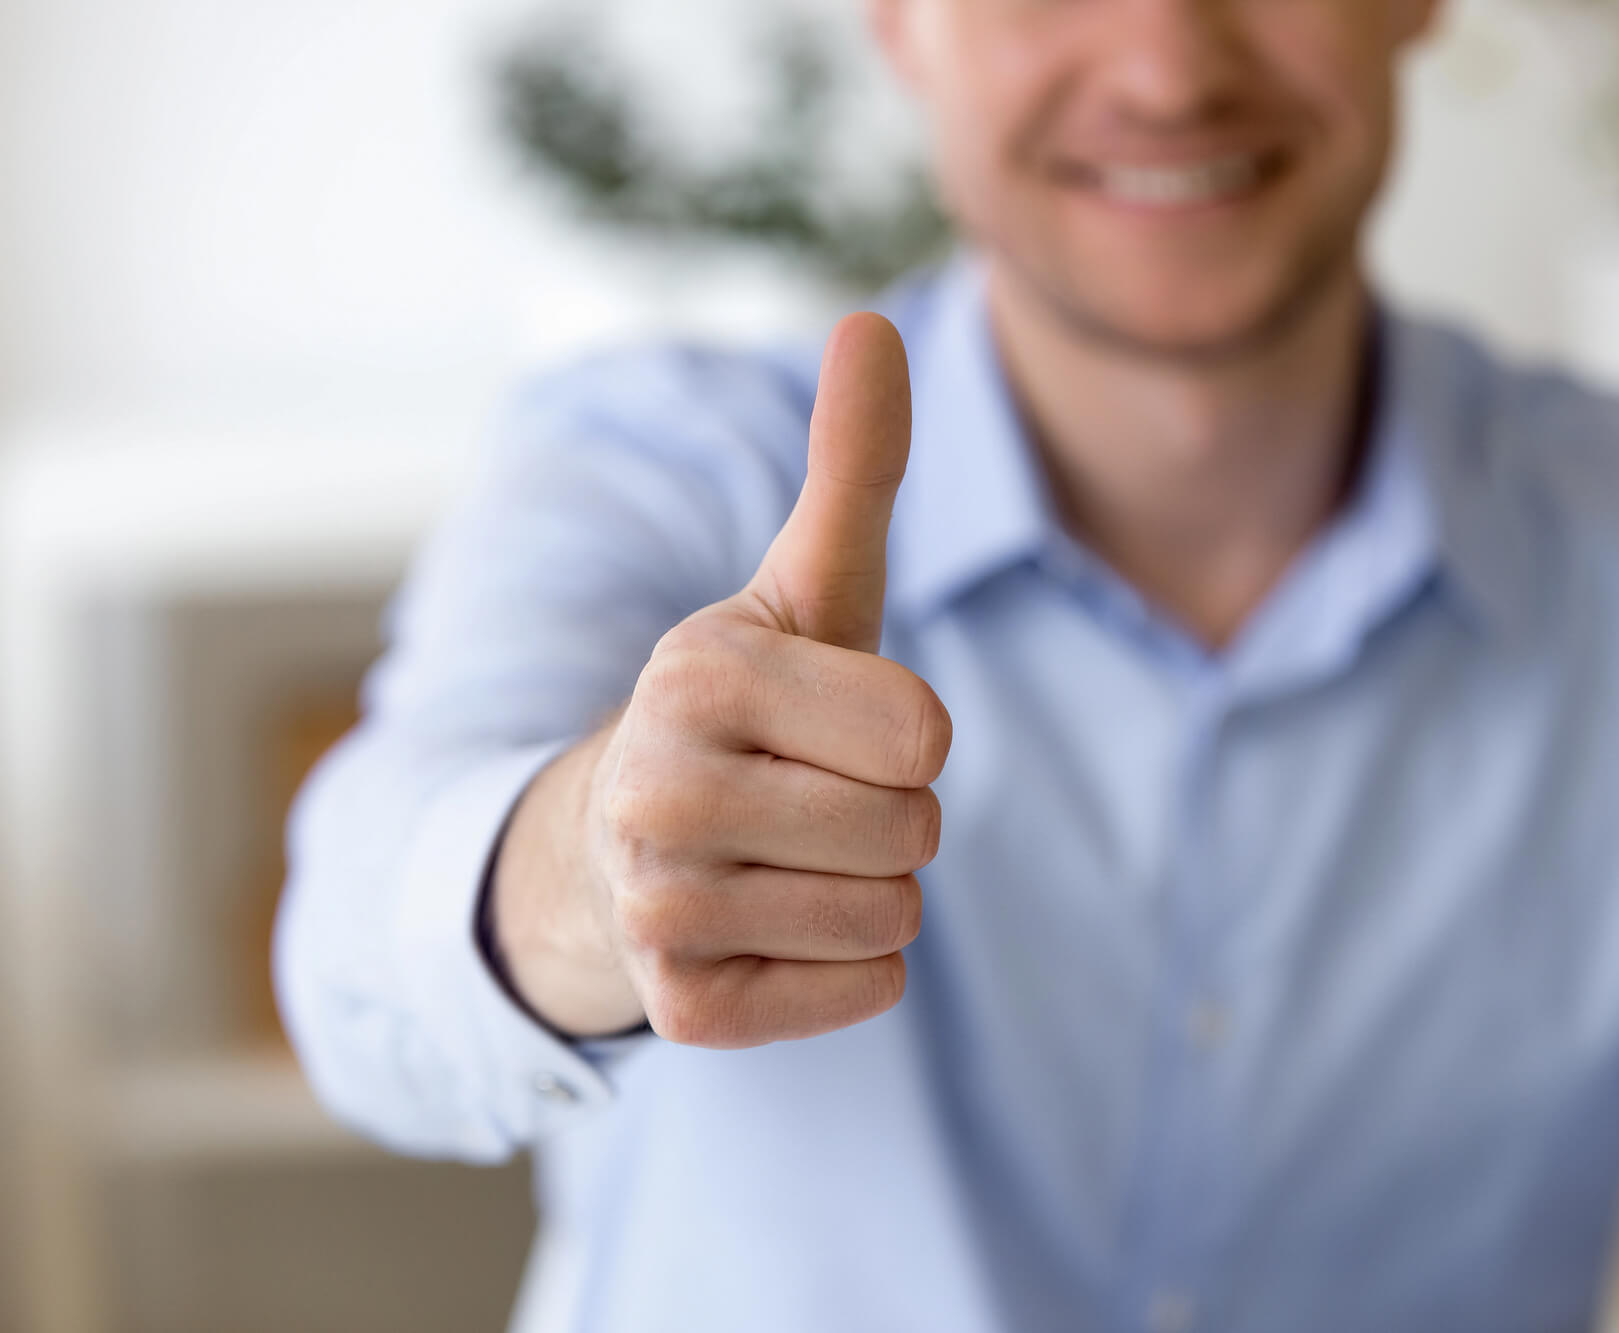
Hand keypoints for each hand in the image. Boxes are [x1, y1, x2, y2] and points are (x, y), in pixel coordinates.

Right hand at [491, 313, 950, 1045]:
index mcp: (699, 671)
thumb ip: (852, 468)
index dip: (905, 734)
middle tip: (806, 796)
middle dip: (892, 816)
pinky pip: (865, 991)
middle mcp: (658, 787)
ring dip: (868, 889)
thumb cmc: (747, 711)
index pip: (926, 733)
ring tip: (782, 857)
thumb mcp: (802, 589)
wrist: (614, 849)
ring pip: (893, 914)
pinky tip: (768, 924)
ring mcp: (660, 906)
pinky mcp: (684, 1007)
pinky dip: (844, 967)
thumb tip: (873, 320)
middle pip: (916, 829)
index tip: (830, 724)